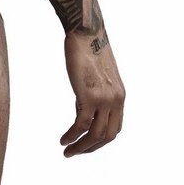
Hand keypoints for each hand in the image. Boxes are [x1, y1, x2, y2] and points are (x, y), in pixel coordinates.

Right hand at [59, 29, 124, 156]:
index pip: (114, 128)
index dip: (100, 140)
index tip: (86, 144)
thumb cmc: (89, 48)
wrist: (86, 32)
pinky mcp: (89, 95)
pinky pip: (81, 124)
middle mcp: (116, 101)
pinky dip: (72, 135)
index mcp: (120, 96)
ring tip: (67, 151)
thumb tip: (84, 105)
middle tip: (75, 153)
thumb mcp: (99, 74)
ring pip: (94, 135)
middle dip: (91, 148)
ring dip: (80, 147)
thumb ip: (96, 91)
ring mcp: (103, 99)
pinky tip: (63, 139)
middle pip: (107, 137)